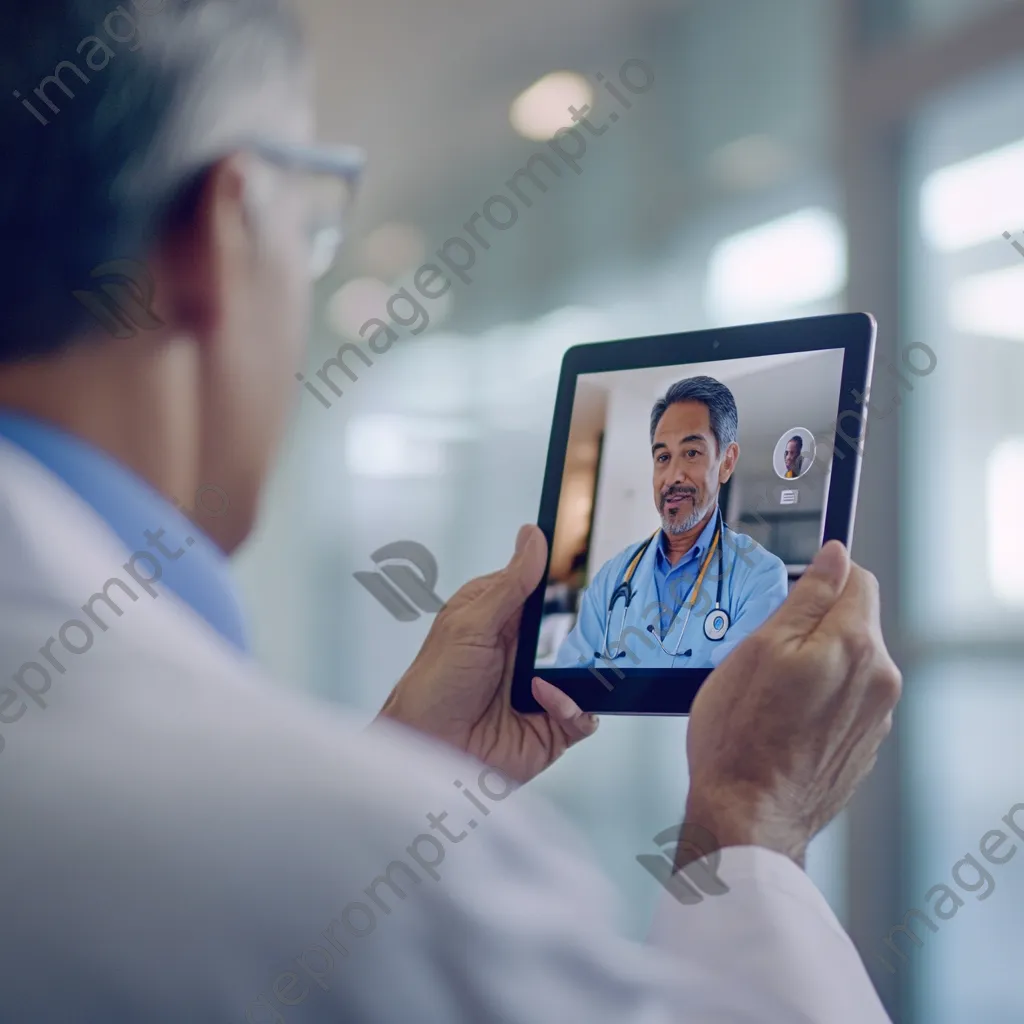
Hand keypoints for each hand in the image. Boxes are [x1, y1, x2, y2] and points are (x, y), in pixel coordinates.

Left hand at [376, 525, 598, 782]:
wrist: (427, 753)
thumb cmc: (432, 687)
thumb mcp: (471, 624)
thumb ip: (511, 583)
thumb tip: (533, 537)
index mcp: (497, 622)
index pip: (536, 590)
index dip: (555, 579)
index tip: (574, 560)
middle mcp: (520, 654)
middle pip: (568, 630)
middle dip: (581, 630)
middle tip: (585, 624)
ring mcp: (538, 691)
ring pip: (584, 673)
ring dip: (575, 673)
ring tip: (544, 680)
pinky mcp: (550, 727)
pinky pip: (582, 714)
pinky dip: (572, 706)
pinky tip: (545, 700)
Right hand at [682, 541, 901, 868]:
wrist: (748, 815)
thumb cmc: (740, 738)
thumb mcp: (760, 648)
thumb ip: (807, 596)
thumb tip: (834, 557)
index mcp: (855, 646)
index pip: (856, 577)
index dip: (820, 576)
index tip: (790, 592)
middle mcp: (878, 679)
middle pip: (854, 619)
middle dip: (813, 622)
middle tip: (765, 649)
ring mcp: (875, 716)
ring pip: (848, 659)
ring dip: (816, 659)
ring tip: (770, 690)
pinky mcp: (863, 743)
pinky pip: (845, 697)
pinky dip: (819, 694)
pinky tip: (782, 717)